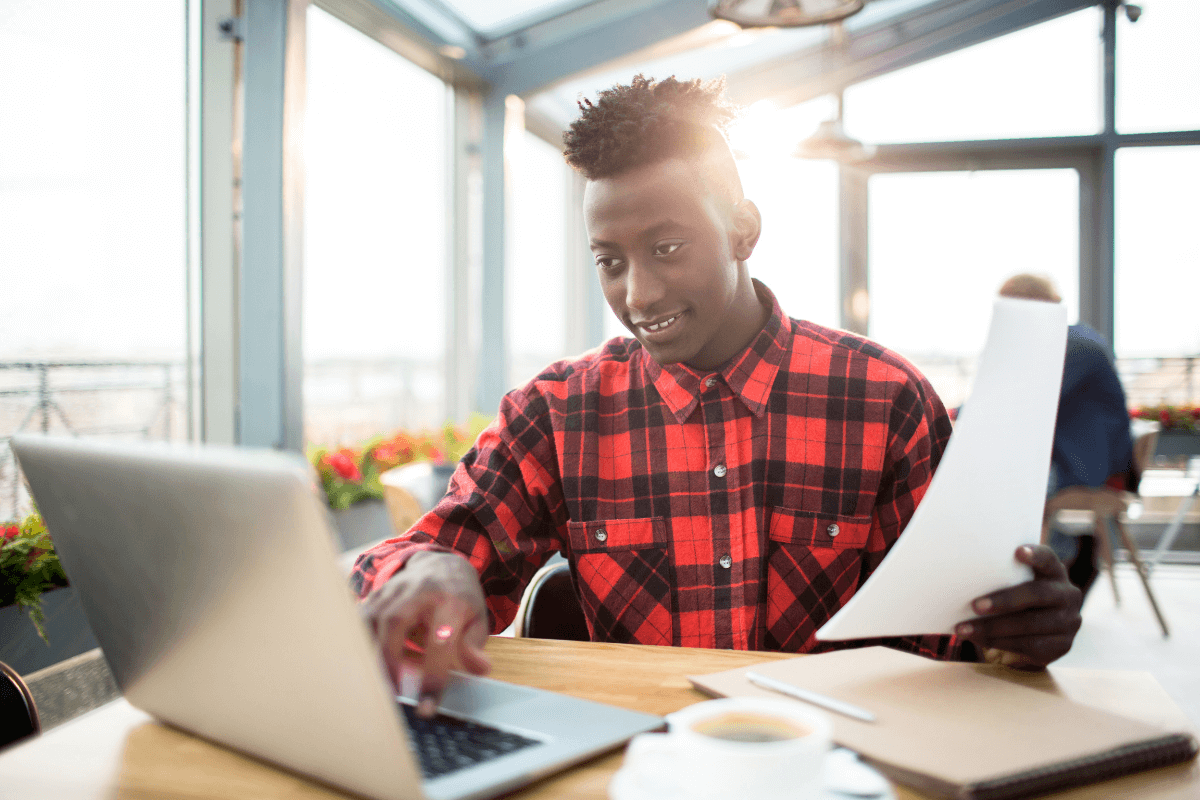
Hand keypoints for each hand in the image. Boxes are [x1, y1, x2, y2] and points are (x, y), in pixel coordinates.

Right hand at [360, 550, 491, 716]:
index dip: (433, 676)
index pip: (441, 641)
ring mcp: (393, 591)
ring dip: (372, 656)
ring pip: (371, 620)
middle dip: (390, 662)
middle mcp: (419, 592)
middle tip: (392, 695)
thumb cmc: (460, 599)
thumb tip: (480, 669)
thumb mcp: (477, 620)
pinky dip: (360, 644)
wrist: (442, 565)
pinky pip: (359, 620)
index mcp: (450, 600)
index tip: (426, 706)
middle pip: (395, 623)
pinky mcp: (375, 596)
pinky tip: (366, 664)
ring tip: (378, 685)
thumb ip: (474, 645)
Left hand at [956, 545, 1082, 669]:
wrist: (1034, 634)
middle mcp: (1067, 594)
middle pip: (1037, 594)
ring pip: (1030, 624)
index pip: (1048, 559)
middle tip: (975, 606)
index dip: (1036, 555)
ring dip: (993, 627)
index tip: (1017, 552)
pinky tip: (980, 639)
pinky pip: (1029, 645)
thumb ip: (1000, 576)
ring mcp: (1068, 621)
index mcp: (1054, 572)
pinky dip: (1000, 642)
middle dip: (1004, 601)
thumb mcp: (1013, 583)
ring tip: (965, 629)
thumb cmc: (1015, 598)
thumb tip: (960, 572)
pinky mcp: (1062, 645)